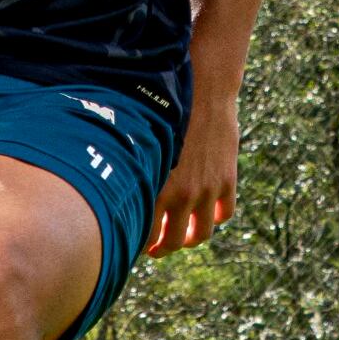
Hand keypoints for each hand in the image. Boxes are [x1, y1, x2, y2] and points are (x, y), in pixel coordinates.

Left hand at [147, 93, 238, 256]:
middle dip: (163, 248)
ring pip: (201, 233)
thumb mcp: (141, 145)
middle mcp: (181, 194)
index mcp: (154, 187)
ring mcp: (206, 190)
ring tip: (183, 235)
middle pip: (172, 241)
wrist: (202, 91)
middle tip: (156, 248)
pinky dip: (215, 216)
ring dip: (191, 238)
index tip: (132, 245)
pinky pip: (224, 213)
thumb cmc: (162, 112)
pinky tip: (206, 211)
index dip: (139, 245)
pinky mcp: (226, 180)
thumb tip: (113, 192)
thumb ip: (133, 173)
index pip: (144, 235)